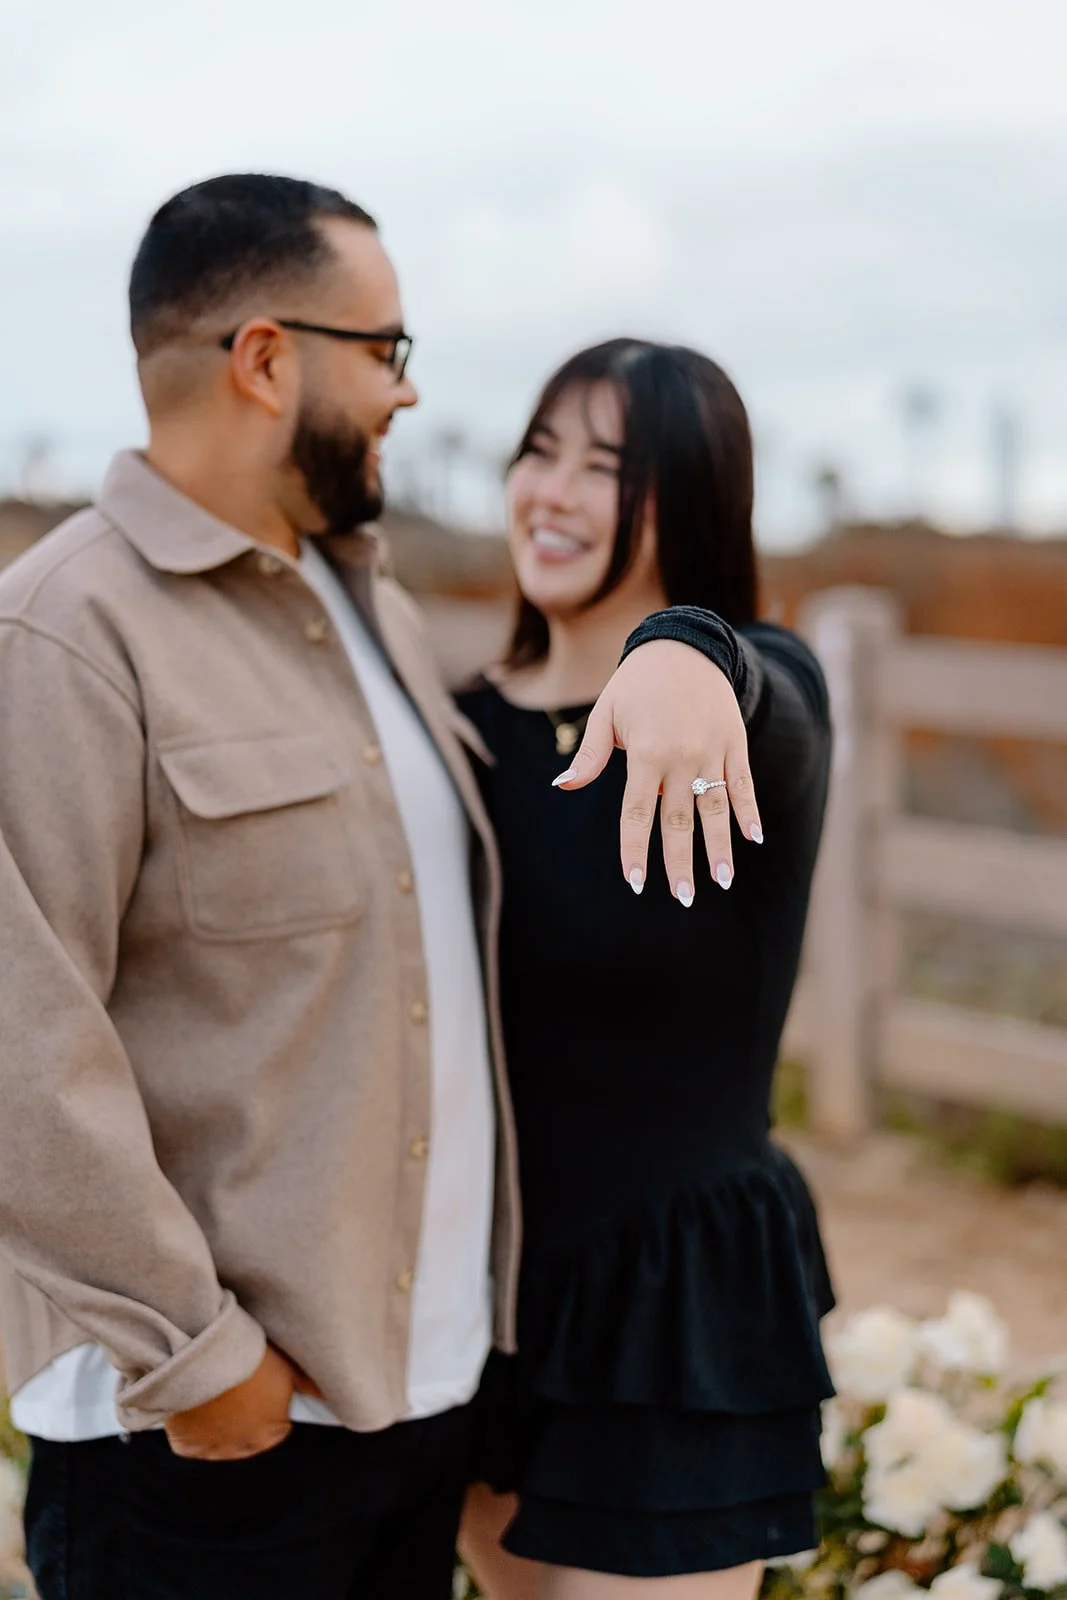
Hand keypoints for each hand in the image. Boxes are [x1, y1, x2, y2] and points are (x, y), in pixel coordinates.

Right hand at [164, 1345, 307, 1460]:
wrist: (206, 1357)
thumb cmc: (250, 1361)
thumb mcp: (287, 1369)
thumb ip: (308, 1388)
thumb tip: (329, 1398)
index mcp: (272, 1434)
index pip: (278, 1431)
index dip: (271, 1409)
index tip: (261, 1393)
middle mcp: (245, 1449)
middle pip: (250, 1441)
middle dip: (246, 1422)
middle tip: (238, 1394)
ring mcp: (214, 1451)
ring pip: (221, 1447)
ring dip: (220, 1429)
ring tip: (217, 1399)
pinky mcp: (187, 1447)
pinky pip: (193, 1447)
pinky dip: (194, 1433)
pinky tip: (197, 1411)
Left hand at [553, 640, 761, 903]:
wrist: (685, 644)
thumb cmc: (637, 683)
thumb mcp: (606, 712)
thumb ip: (589, 754)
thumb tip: (563, 786)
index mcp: (644, 752)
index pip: (637, 813)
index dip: (635, 850)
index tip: (636, 884)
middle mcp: (680, 756)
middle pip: (678, 820)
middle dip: (680, 863)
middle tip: (684, 897)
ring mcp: (712, 751)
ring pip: (716, 808)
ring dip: (720, 847)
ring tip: (722, 881)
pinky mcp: (734, 743)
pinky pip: (743, 783)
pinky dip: (749, 811)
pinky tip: (752, 839)